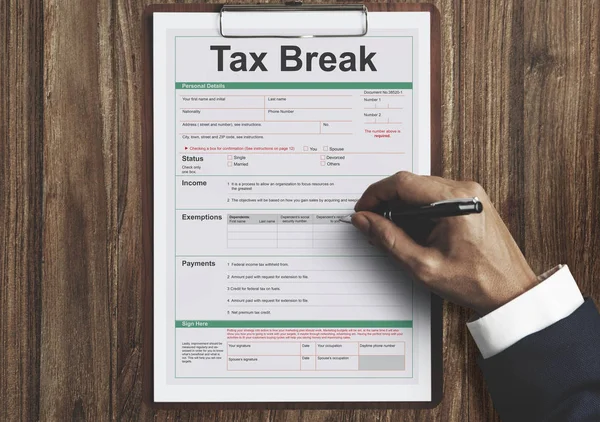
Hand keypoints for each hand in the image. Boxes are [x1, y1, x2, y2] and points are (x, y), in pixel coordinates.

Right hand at [352, 171, 537, 314]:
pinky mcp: (472, 203)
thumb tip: (364, 220)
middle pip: (411, 184)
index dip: (375, 195)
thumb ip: (388, 239)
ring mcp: (471, 194)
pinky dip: (418, 211)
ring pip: (422, 190)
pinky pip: (435, 197)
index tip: (362, 211)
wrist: (511, 292)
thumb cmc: (475, 283)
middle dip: (387, 202)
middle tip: (373, 226)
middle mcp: (465, 190)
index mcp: (454, 200)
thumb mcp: (422, 266)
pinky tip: (413, 232)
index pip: (402, 182)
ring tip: (393, 234)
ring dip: (402, 207)